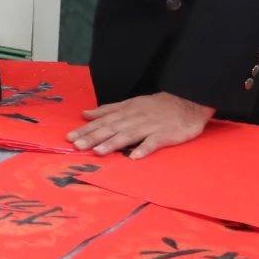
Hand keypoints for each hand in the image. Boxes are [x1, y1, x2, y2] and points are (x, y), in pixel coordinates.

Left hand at [67, 92, 214, 159]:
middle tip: (77, 146)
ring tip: (98, 152)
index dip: (86, 129)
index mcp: (126, 111)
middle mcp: (135, 118)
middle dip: (93, 137)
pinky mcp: (165, 135)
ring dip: (112, 143)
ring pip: (128, 135)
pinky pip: (153, 142)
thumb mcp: (130, 103)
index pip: (102, 121)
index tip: (70, 137)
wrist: (188, 101)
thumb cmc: (157, 105)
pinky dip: (144, 149)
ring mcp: (150, 126)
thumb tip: (85, 114)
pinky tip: (134, 157)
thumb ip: (108, 110)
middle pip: (111, 128)